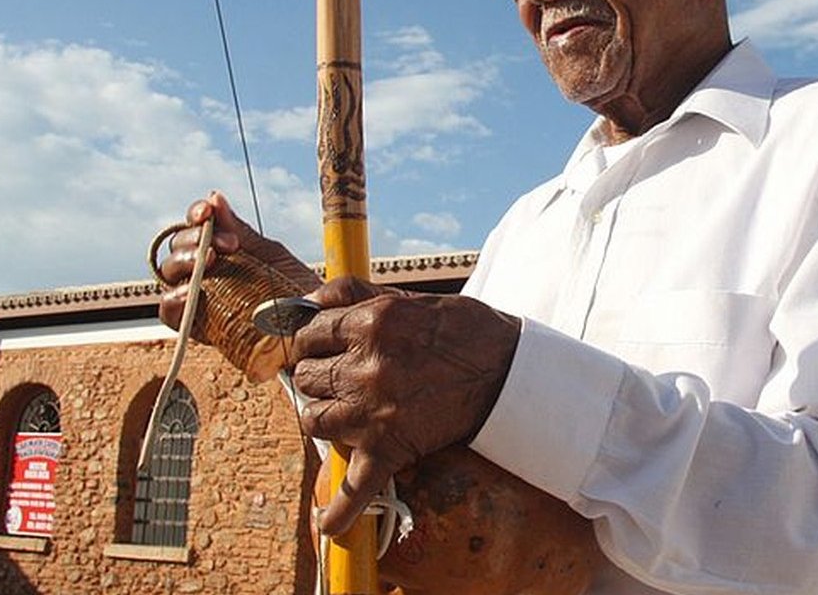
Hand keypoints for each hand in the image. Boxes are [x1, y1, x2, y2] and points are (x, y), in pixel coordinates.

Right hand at [156, 192, 319, 331]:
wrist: (309, 328)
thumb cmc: (292, 290)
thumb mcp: (270, 255)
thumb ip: (241, 231)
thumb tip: (215, 197)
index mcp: (220, 248)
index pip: (197, 224)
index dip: (197, 213)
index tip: (208, 212)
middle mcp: (204, 270)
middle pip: (179, 245)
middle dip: (194, 239)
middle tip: (224, 245)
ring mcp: (197, 296)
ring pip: (170, 272)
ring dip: (184, 261)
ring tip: (208, 261)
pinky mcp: (196, 325)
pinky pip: (170, 311)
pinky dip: (174, 299)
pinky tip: (190, 292)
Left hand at [291, 276, 520, 534]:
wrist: (511, 372)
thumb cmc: (464, 330)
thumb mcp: (408, 298)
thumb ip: (353, 293)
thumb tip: (306, 300)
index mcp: (371, 323)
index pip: (309, 333)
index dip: (312, 340)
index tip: (321, 347)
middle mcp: (366, 365)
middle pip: (307, 376)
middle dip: (319, 375)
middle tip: (341, 378)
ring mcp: (375, 410)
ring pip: (313, 418)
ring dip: (322, 416)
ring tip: (343, 413)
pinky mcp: (392, 447)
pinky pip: (357, 485)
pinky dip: (341, 510)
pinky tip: (328, 525)